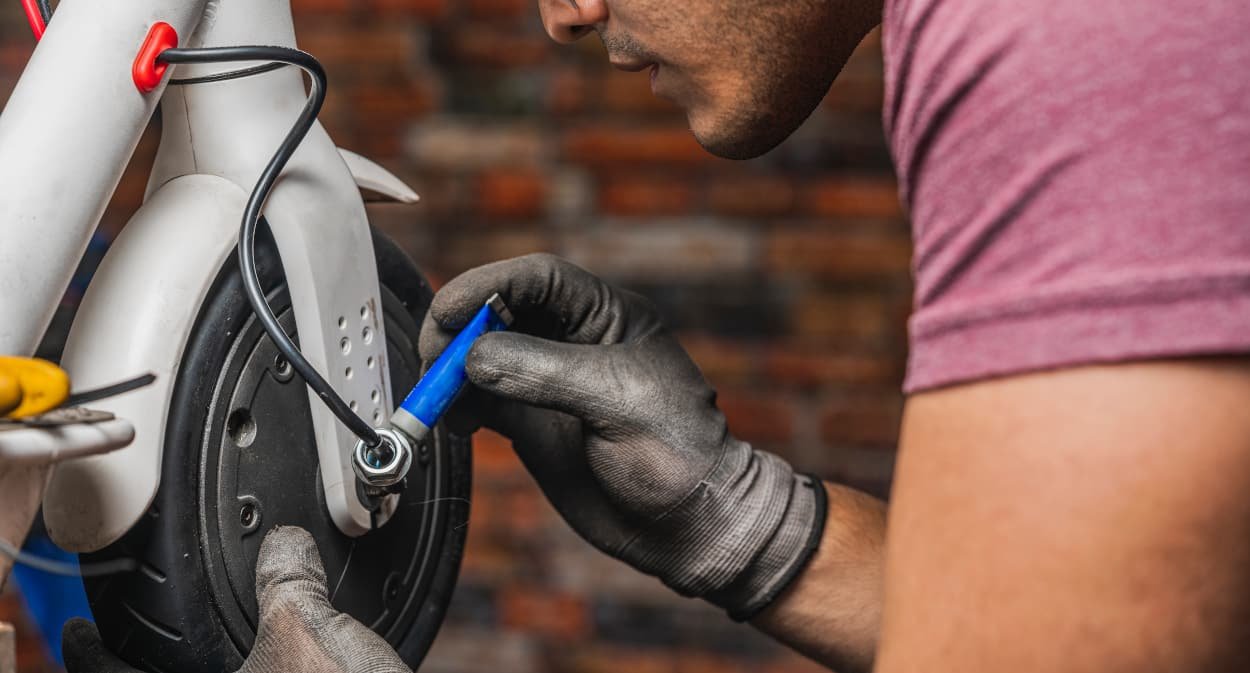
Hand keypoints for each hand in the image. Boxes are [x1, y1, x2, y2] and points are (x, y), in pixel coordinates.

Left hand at [63, 527, 408, 672]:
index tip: (77, 632)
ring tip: (218, 636)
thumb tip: (286, 541)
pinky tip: (283, 654)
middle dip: (161, 657)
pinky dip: (264, 669)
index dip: (92, 653)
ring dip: (218, 661)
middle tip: (145, 628)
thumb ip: (286, 575)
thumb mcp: (306, 624)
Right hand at [420, 254, 824, 619]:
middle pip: (500, 313)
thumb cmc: (679, 452)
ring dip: (452, 372)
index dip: (487, 287)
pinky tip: (455, 424)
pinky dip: (459, 406)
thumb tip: (475, 357)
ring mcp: (548, 383)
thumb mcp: (616, 398)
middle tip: (436, 360)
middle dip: (461, 329)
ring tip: (438, 399)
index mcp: (606, 316)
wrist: (690, 523)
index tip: (448, 312)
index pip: (537, 279)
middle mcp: (573, 342)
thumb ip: (544, 372)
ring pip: (483, 358)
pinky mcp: (532, 424)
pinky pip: (482, 402)